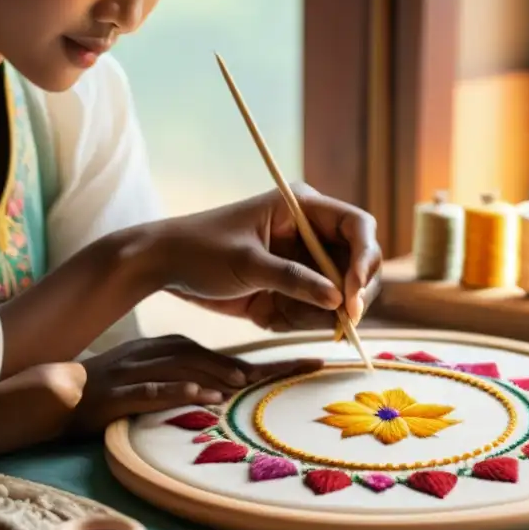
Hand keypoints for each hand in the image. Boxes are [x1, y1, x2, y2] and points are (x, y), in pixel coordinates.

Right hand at [66, 335, 322, 435]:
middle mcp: (167, 353)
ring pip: (192, 371)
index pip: (236, 357)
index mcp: (180, 349)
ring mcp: (144, 370)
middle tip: (302, 369)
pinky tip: (202, 395)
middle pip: (221, 362)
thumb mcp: (162, 376)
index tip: (316, 363)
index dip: (276, 363)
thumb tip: (232, 388)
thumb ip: (196, 377)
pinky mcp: (122, 391)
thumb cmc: (118, 386)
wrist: (61, 391)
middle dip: (261, 370)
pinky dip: (179, 392)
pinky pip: (154, 391)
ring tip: (253, 383)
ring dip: (224, 377)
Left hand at [154, 183, 382, 331]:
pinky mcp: (292, 289)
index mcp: (303, 209)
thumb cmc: (201, 251)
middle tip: (343, 320)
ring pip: (341, 292)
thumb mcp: (247, 263)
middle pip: (359, 262)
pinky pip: (316, 310)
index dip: (365, 258)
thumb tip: (339, 300)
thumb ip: (293, 280)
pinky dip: (302, 320)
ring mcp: (304, 263)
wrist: (164, 267)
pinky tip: (269, 316)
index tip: (352, 293)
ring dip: (324, 312)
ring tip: (281, 314)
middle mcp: (311, 234)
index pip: (357, 227)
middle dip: (354, 292)